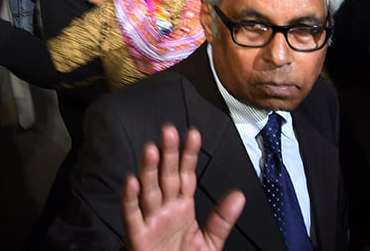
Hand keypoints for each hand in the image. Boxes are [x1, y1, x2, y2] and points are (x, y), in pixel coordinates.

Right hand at [122, 125, 245, 250]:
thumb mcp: (210, 242)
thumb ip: (222, 219)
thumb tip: (239, 195)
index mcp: (182, 208)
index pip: (186, 175)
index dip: (189, 155)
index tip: (194, 134)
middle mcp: (165, 210)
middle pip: (166, 177)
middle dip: (168, 154)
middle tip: (169, 130)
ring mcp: (150, 222)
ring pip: (148, 191)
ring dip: (148, 170)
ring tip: (151, 149)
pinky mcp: (138, 237)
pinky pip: (132, 216)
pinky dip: (130, 200)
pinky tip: (131, 182)